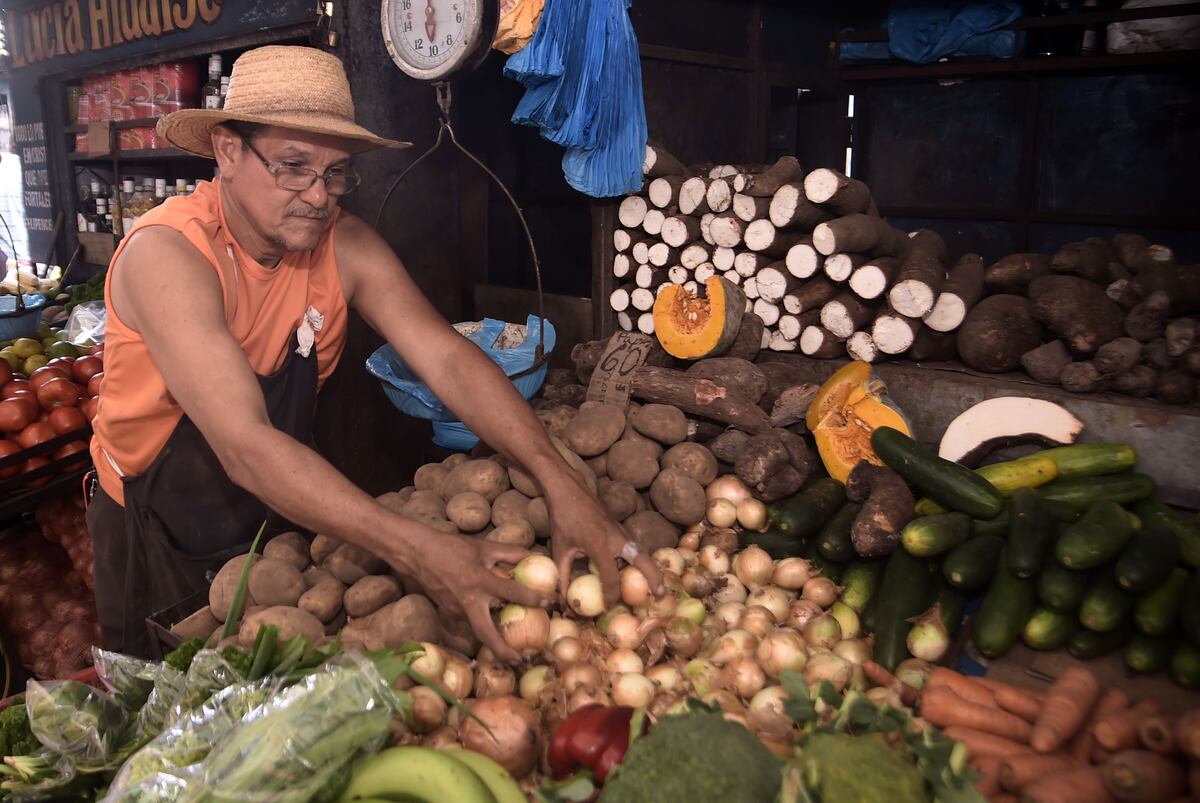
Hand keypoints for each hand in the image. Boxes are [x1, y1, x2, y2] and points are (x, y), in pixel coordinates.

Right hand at [395, 528, 550, 663]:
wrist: (419, 554)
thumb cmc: (453, 548)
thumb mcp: (484, 547)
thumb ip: (510, 552)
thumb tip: (534, 556)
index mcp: (480, 581)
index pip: (511, 592)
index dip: (532, 597)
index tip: (550, 602)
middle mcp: (468, 601)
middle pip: (485, 634)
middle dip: (502, 651)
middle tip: (520, 661)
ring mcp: (456, 610)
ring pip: (477, 631)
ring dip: (493, 642)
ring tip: (511, 651)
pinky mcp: (448, 614)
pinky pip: (469, 622)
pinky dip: (482, 626)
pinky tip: (492, 626)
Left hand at [546, 478, 664, 607]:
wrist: (569, 488)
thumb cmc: (562, 519)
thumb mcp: (560, 549)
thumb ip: (563, 575)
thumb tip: (562, 599)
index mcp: (599, 545)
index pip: (610, 577)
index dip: (611, 595)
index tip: (609, 606)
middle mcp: (615, 538)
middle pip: (642, 560)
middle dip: (653, 577)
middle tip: (661, 594)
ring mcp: (620, 530)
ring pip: (641, 551)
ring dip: (650, 567)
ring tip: (658, 585)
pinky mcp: (619, 526)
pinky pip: (634, 544)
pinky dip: (641, 558)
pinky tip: (639, 568)